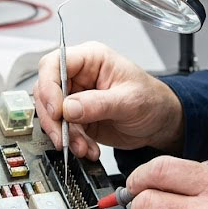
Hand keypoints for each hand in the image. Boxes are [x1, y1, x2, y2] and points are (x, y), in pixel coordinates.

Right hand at [33, 41, 182, 160]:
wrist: (160, 123)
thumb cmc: (152, 100)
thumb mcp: (129, 100)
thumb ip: (98, 104)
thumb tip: (69, 108)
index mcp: (91, 59)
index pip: (54, 64)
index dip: (49, 86)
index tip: (57, 110)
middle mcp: (79, 76)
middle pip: (46, 91)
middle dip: (53, 118)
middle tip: (63, 137)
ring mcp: (76, 97)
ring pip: (52, 115)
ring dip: (64, 135)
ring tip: (82, 147)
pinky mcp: (77, 118)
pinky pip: (63, 130)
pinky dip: (72, 143)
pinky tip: (88, 149)